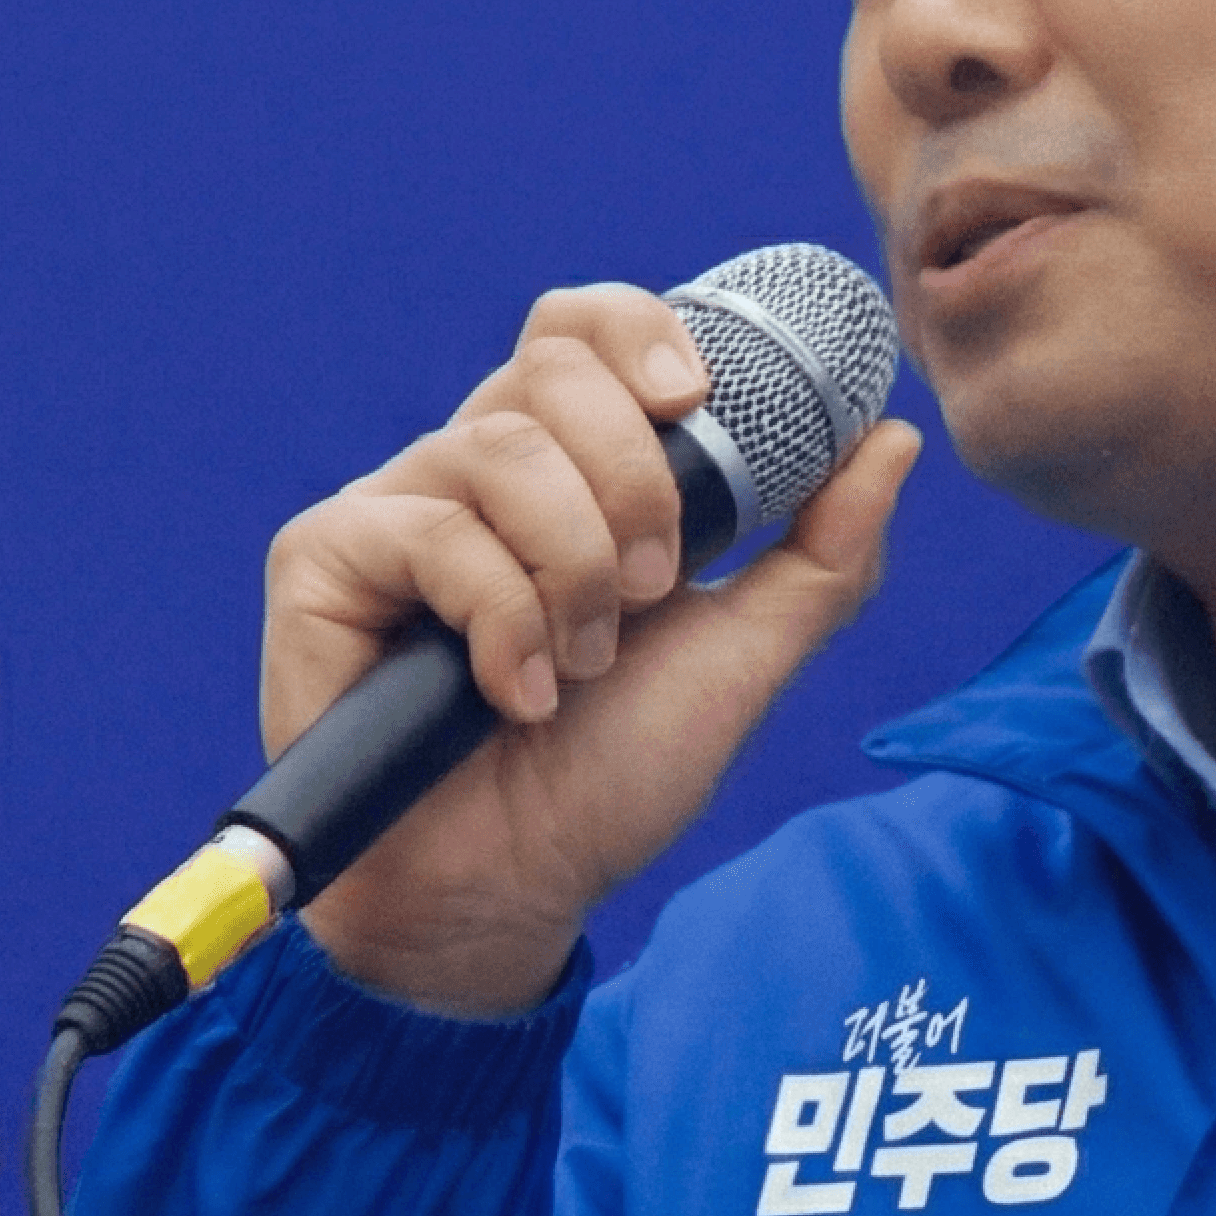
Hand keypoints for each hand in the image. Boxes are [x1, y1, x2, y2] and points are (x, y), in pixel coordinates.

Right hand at [267, 280, 919, 1013]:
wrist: (516, 888)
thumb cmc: (613, 774)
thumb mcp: (745, 658)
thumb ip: (822, 554)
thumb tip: (890, 437)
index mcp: (569, 467)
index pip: (587, 328)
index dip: (641, 334)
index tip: (698, 403)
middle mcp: (476, 467)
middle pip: (552, 365)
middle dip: (634, 480)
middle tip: (655, 588)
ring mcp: (397, 507)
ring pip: (502, 450)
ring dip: (574, 571)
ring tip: (581, 667)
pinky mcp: (324, 559)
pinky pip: (432, 532)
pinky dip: (502, 621)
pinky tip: (514, 695)